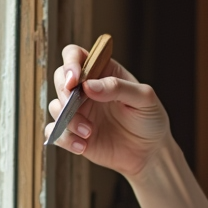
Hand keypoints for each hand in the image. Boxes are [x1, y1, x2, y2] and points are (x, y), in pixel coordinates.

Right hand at [45, 44, 169, 177]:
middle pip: (60, 78)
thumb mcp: (144, 99)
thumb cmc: (150, 119)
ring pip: (56, 106)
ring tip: (89, 132)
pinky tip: (82, 146)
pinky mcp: (74, 134)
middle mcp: (86, 89)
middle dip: (64, 92)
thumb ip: (118, 87)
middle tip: (74, 105)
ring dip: (68, 119)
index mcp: (103, 72)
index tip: (75, 80)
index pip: (76, 55)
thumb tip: (88, 86)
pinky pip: (56, 133)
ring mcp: (79, 111)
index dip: (70, 62)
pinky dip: (64, 139)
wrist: (150, 152)